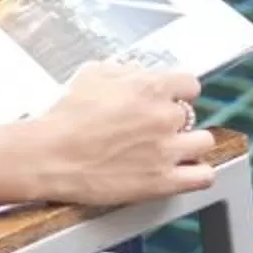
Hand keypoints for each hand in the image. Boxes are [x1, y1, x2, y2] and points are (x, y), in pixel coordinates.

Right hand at [23, 64, 215, 206]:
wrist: (48, 156)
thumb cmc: (64, 117)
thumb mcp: (92, 74)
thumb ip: (125, 70)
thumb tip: (140, 71)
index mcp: (151, 87)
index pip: (190, 84)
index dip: (176, 93)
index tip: (168, 100)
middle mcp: (164, 117)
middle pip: (192, 115)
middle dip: (174, 120)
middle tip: (154, 128)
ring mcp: (166, 151)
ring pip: (204, 143)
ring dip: (190, 145)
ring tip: (172, 149)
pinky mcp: (162, 181)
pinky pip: (203, 176)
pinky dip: (197, 173)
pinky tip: (184, 171)